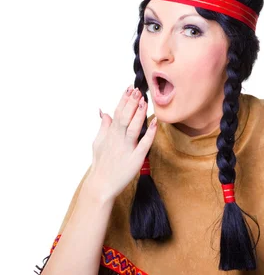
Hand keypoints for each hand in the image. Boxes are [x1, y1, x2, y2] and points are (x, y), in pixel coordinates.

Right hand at [85, 85, 156, 201]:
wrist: (101, 185)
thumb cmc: (100, 165)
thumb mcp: (98, 143)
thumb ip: (103, 127)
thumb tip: (103, 112)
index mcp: (110, 134)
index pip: (117, 113)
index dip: (123, 100)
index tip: (129, 89)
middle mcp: (117, 139)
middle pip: (125, 117)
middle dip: (131, 103)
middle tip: (138, 90)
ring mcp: (126, 149)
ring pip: (133, 128)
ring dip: (139, 114)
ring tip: (144, 101)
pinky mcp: (135, 159)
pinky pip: (144, 145)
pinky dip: (149, 134)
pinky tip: (154, 123)